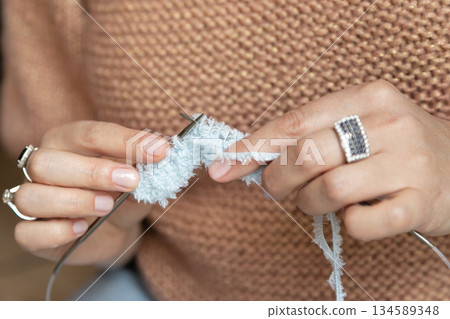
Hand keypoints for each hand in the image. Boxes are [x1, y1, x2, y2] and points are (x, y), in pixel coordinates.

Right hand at [13, 121, 167, 264]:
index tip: (159, 150)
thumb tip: (160, 154)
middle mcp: (44, 166)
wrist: (113, 231)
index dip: (125, 141)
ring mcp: (34, 200)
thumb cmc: (121, 196)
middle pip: (47, 162)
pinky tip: (81, 228)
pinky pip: (26, 233)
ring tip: (107, 206)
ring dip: (73, 201)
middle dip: (92, 171)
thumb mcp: (138, 181)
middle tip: (131, 180)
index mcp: (69, 142)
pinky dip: (54, 231)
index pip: (89, 134)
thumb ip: (144, 170)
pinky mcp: (32, 234)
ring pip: (30, 196)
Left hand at [209, 80, 449, 240]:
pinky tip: (356, 215)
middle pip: (306, 156)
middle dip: (279, 180)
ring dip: (311, 203)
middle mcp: (389, 124)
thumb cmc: (395, 147)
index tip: (221, 168)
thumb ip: (311, 136)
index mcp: (366, 98)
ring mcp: (408, 163)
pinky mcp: (420, 202)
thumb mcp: (357, 125)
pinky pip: (361, 223)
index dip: (253, 147)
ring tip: (321, 201)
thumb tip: (253, 158)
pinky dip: (349, 225)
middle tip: (282, 190)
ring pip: (328, 190)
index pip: (295, 122)